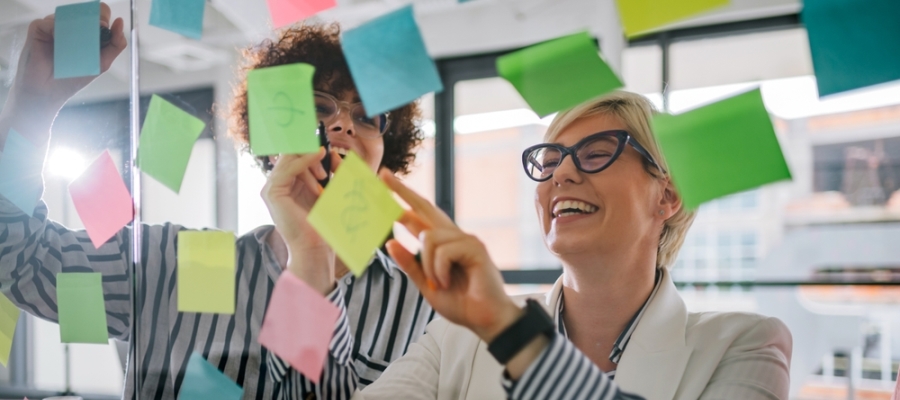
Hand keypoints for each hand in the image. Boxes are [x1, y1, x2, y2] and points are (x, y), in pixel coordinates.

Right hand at [10, 2, 125, 108]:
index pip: (98, 14)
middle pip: (84, 11)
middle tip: (93, 30)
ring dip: (73, 27)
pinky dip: (55, 29)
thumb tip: (119, 21)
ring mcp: (55, 27)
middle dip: (91, 18)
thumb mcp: (102, 62)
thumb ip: (115, 44)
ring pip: (66, 15)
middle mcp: (71, 27)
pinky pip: (48, 22)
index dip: (103, 16)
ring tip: (75, 44)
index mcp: (87, 33)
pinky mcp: (39, 30)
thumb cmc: (74, 78)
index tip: (104, 26)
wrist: (49, 92)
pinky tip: (58, 42)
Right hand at [261, 148, 341, 293]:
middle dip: (310, 152)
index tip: (325, 140)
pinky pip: (288, 168)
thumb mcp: (326, 190)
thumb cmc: (322, 223)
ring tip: (325, 175)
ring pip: (290, 159)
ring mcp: (272, 188)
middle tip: (328, 156)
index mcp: (288, 183)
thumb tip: (329, 152)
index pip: (295, 155)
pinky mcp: (272, 192)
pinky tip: (318, 155)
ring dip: (310, 160)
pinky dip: (305, 160)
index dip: (308, 145)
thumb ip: (326, 171)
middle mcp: (277, 184)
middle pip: (291, 154)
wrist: (315, 246)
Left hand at [380, 170, 521, 342]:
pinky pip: (443, 251)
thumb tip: (390, 243)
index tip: (384, 182)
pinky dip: (439, 270)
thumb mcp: (426, 285)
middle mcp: (453, 236)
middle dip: (403, 192)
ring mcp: (465, 240)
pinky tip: (447, 282)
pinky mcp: (475, 248)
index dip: (403, 199)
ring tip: (439, 284)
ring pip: (428, 237)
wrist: (486, 321)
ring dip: (428, 266)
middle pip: (425, 207)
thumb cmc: (462, 303)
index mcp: (441, 244)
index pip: (419, 216)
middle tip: (383, 176)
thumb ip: (410, 264)